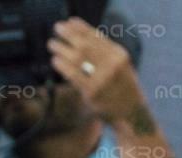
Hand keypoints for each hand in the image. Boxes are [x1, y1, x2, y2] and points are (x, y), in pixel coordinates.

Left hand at [47, 17, 149, 131]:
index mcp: (119, 55)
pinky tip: (54, 60)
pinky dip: (62, 66)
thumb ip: (103, 53)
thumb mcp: (118, 66)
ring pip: (77, 58)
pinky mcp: (92, 92)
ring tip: (51, 43)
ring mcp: (102, 78)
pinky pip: (74, 75)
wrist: (130, 112)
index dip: (81, 27)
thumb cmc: (120, 87)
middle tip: (57, 28)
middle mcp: (113, 64)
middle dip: (69, 34)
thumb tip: (81, 38)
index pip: (97, 37)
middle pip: (86, 44)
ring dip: (62, 48)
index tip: (69, 21)